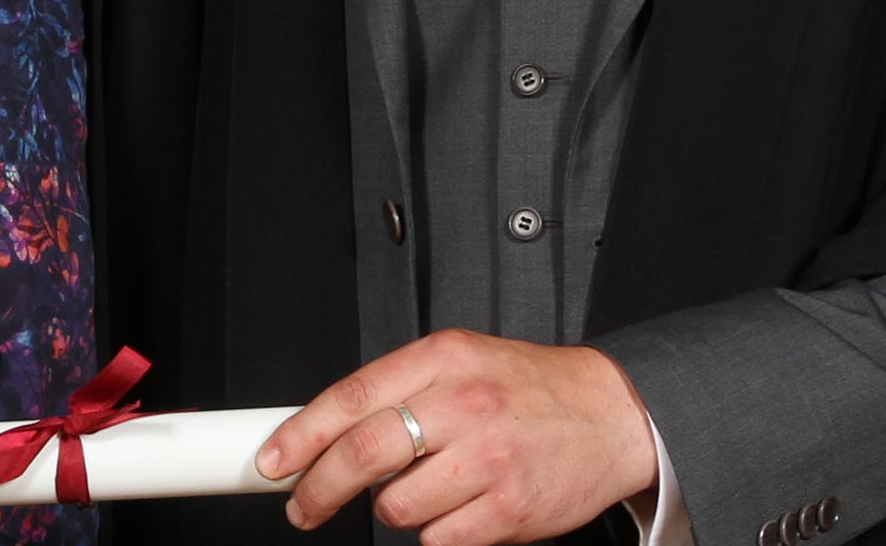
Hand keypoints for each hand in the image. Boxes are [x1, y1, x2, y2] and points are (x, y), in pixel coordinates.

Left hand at [257, 329, 657, 545]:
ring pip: (396, 506)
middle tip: (303, 505)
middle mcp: (464, 403)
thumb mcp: (463, 361)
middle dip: (318, 489)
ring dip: (396, 508)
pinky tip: (458, 509)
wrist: (612, 414)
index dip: (301, 435)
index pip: (351, 396)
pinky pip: (438, 539)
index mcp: (444, 358)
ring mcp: (488, 459)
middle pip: (362, 454)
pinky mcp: (509, 510)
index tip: (273, 462)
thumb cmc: (531, 389)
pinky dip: (437, 533)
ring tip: (427, 489)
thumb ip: (401, 386)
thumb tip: (327, 429)